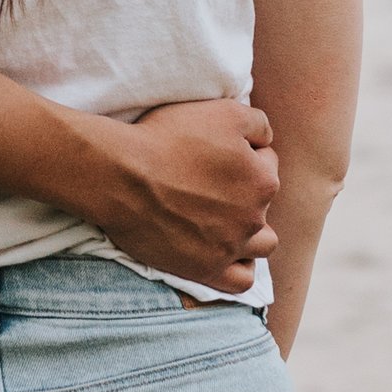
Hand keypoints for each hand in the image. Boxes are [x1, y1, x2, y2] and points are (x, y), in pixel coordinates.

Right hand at [70, 99, 278, 291]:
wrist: (123, 176)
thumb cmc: (168, 138)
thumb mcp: (223, 111)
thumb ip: (258, 124)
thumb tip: (266, 140)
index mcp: (263, 179)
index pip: (268, 163)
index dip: (245, 152)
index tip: (217, 151)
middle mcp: (254, 217)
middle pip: (263, 203)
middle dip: (246, 191)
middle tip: (212, 180)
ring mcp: (231, 247)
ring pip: (263, 245)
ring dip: (252, 232)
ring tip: (227, 219)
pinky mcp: (206, 270)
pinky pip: (241, 280)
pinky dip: (239, 266)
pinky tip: (226, 251)